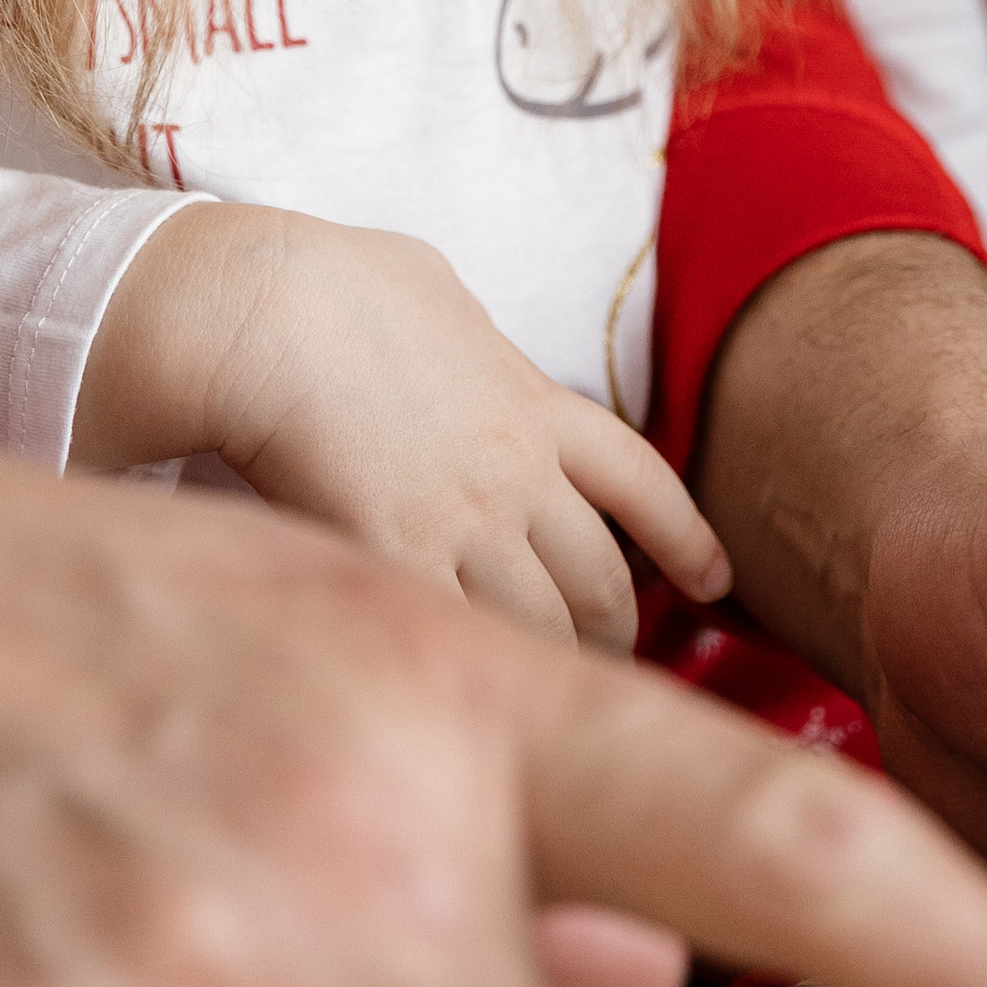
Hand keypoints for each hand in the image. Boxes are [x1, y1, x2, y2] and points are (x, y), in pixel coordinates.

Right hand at [76, 202, 729, 651]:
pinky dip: (472, 674)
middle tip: (608, 667)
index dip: (688, 537)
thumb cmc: (336, 279)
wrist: (270, 307)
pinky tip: (470, 702)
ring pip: (541, 625)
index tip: (716, 581)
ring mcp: (463, 521)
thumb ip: (464, 331)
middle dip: (615, 633)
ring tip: (547, 707)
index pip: (643, 481)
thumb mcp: (434, 285)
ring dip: (553, 669)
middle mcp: (518, 473)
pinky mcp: (397, 557)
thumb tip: (452, 328)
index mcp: (535, 403)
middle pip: (602, 579)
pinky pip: (456, 635)